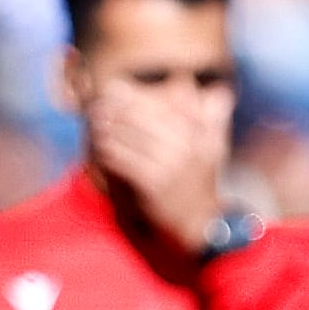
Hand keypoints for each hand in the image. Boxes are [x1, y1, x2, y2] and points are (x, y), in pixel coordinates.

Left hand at [86, 84, 226, 254]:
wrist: (201, 222)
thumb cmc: (203, 182)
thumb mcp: (215, 148)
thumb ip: (212, 119)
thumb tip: (216, 91)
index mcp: (196, 134)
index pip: (159, 106)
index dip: (133, 95)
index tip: (113, 87)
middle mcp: (183, 146)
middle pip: (140, 119)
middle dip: (115, 109)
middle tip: (94, 104)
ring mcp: (168, 165)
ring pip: (129, 138)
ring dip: (107, 128)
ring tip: (92, 122)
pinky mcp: (152, 185)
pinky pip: (123, 162)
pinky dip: (107, 152)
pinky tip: (96, 147)